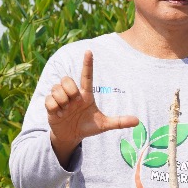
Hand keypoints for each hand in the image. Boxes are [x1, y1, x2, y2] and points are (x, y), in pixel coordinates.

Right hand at [46, 50, 139, 164]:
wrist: (71, 136)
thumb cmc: (87, 127)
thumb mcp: (103, 125)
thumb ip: (119, 122)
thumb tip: (138, 120)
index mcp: (85, 94)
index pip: (87, 76)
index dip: (87, 64)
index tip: (89, 51)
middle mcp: (73, 93)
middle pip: (67, 80)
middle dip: (70, 91)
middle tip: (72, 104)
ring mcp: (60, 98)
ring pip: (57, 88)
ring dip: (62, 101)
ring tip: (65, 111)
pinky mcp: (50, 105)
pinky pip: (49, 100)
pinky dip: (55, 108)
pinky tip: (59, 114)